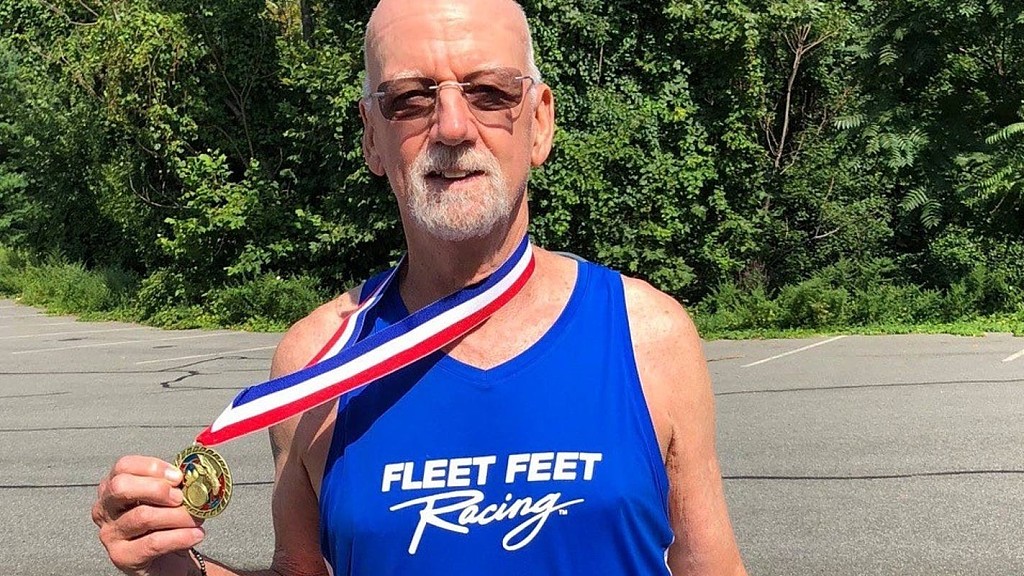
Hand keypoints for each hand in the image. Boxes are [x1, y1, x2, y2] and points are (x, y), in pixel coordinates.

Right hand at [93, 456, 205, 575]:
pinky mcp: (122, 556)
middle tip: (182, 497)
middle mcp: (104, 508)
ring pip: (143, 516)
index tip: (178, 476)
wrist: (166, 560)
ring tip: (197, 518)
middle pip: (122, 487)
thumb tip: (201, 460)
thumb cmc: (165, 522)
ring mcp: (110, 534)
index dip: (153, 467)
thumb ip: (179, 478)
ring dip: (178, 516)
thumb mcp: (169, 496)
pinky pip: (153, 543)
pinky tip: (196, 534)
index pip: (124, 466)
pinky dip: (180, 537)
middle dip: (158, 489)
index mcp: (113, 486)